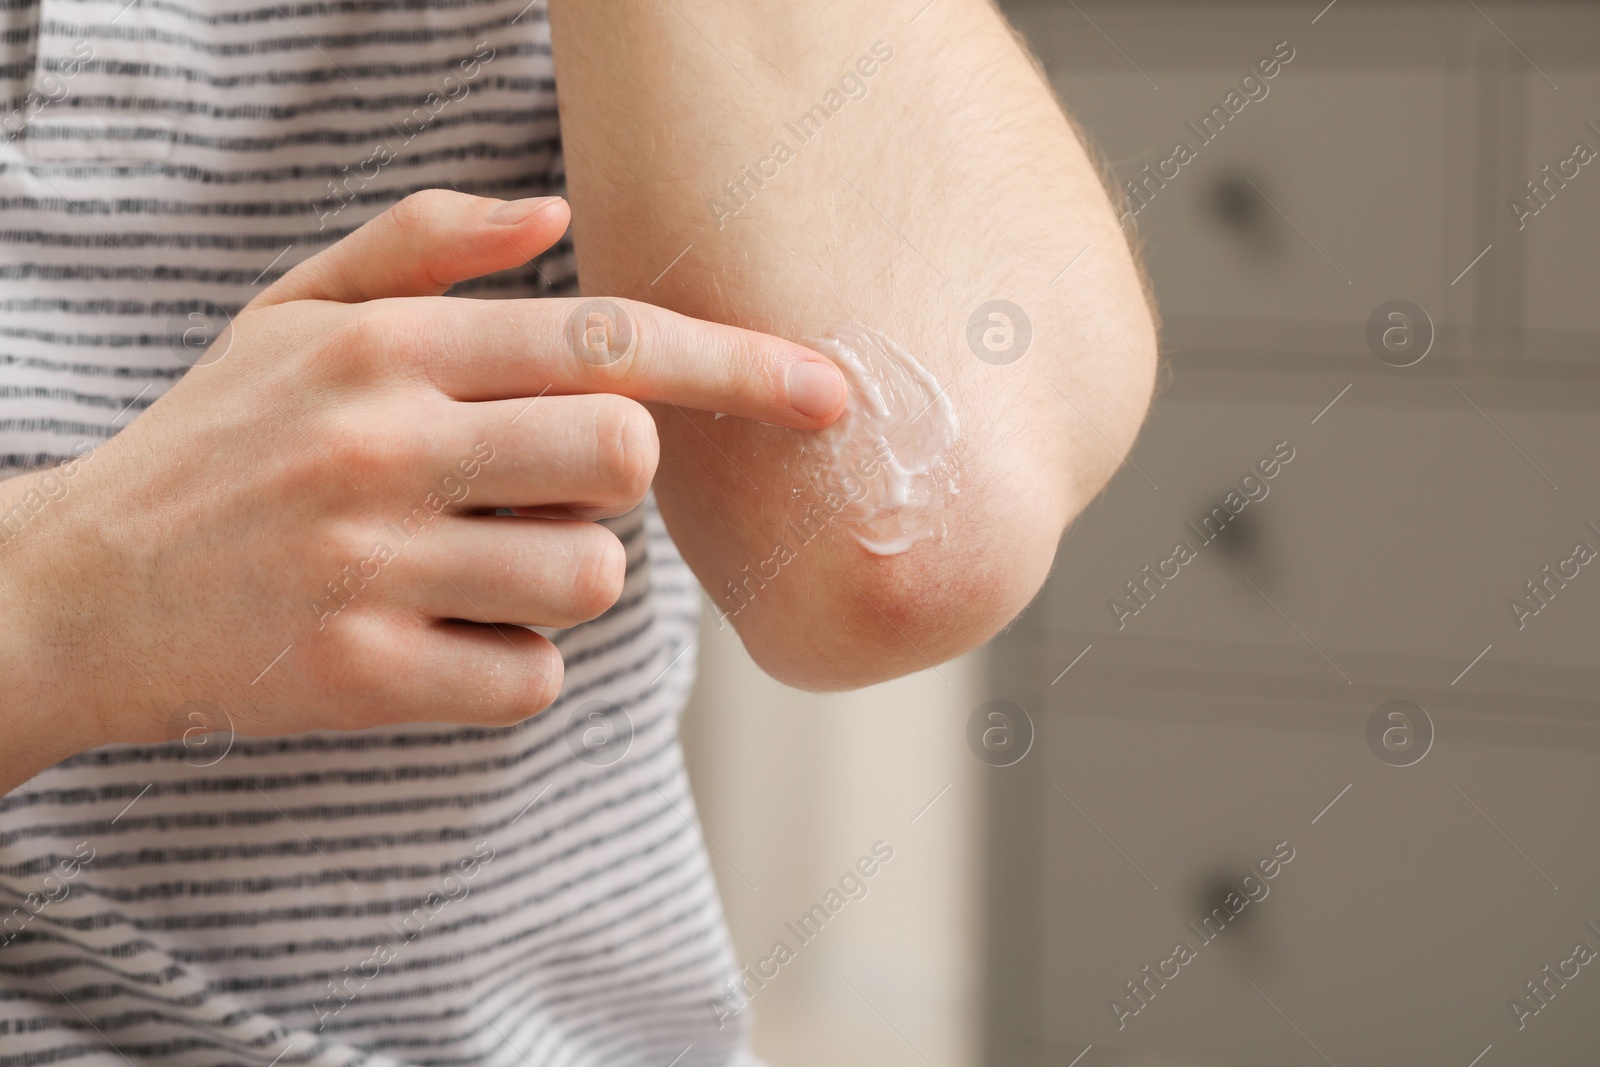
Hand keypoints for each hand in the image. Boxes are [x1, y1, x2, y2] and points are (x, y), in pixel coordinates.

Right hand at [0, 189, 846, 772]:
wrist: (75, 590)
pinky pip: (531, 678)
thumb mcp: (289, 310)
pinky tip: (437, 636)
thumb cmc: (214, 443)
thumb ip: (423, 245)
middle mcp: (383, 444)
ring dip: (561, 578)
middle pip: (626, 454)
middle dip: (616, 477)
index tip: (828, 395)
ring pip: (591, 576)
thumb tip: (553, 210)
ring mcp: (371, 565)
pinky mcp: (362, 676)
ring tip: (470, 566)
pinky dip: (510, 665)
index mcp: (387, 348)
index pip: (608, 340)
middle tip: (539, 485)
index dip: (741, 365)